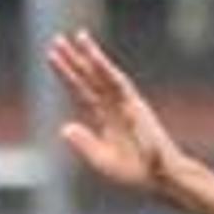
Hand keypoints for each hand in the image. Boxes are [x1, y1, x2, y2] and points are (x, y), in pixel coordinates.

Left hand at [47, 30, 187, 198]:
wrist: (162, 176)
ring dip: (90, 55)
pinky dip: (104, 67)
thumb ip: (85, 144)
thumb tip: (63, 127)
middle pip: (89, 78)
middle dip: (74, 59)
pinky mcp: (135, 103)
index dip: (67, 74)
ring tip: (77, 36)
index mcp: (104, 118)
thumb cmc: (135, 173)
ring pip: (103, 75)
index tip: (52, 56)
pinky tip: (92, 54)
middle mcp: (113, 105)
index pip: (81, 91)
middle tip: (57, 40)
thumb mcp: (103, 161)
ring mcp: (125, 102)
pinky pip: (117, 81)